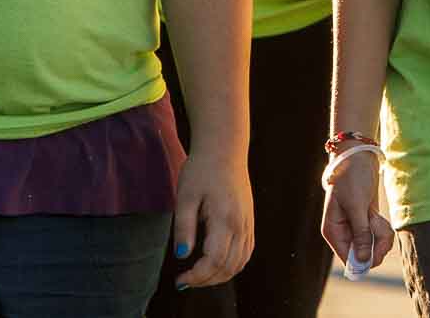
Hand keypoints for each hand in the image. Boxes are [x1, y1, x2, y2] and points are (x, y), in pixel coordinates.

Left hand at [171, 149, 252, 288]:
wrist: (225, 149)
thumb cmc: (202, 170)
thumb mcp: (185, 196)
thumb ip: (184, 227)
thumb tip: (182, 255)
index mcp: (225, 219)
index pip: (215, 261)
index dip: (197, 276)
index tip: (180, 279)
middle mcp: (241, 225)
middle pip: (229, 267)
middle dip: (206, 280)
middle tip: (185, 281)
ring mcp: (248, 223)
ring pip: (240, 262)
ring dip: (220, 276)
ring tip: (199, 276)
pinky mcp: (249, 220)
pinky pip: (246, 252)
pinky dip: (233, 265)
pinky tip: (217, 265)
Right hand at [321, 150, 393, 273]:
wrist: (359, 157)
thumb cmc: (352, 178)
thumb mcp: (356, 205)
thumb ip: (360, 233)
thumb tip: (362, 261)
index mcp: (333, 232)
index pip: (348, 259)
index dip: (364, 260)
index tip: (379, 251)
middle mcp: (343, 233)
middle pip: (364, 255)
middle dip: (377, 243)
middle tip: (380, 226)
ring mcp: (355, 229)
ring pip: (374, 246)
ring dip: (381, 234)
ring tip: (378, 217)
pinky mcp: (366, 223)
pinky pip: (378, 236)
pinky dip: (383, 228)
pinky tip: (379, 216)